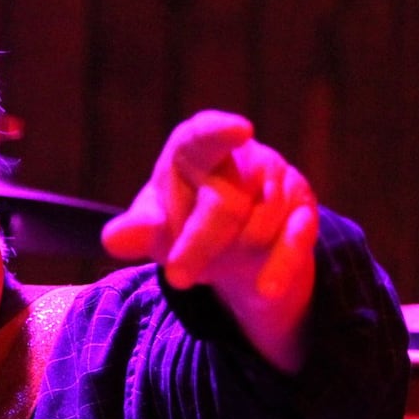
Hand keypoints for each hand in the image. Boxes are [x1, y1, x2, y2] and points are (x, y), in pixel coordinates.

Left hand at [103, 110, 318, 371]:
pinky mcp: (304, 212)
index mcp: (198, 147)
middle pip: (226, 202)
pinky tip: (265, 288)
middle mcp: (244, 156)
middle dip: (199, 244)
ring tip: (220, 255)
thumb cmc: (185, 221)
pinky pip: (294, 243)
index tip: (239, 131)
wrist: (232, 249)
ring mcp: (279, 181)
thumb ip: (138, 231)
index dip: (220, 131)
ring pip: (257, 229)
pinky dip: (278, 269)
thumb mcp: (157, 227)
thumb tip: (114, 239)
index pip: (207, 134)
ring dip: (232, 256)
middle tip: (177, 277)